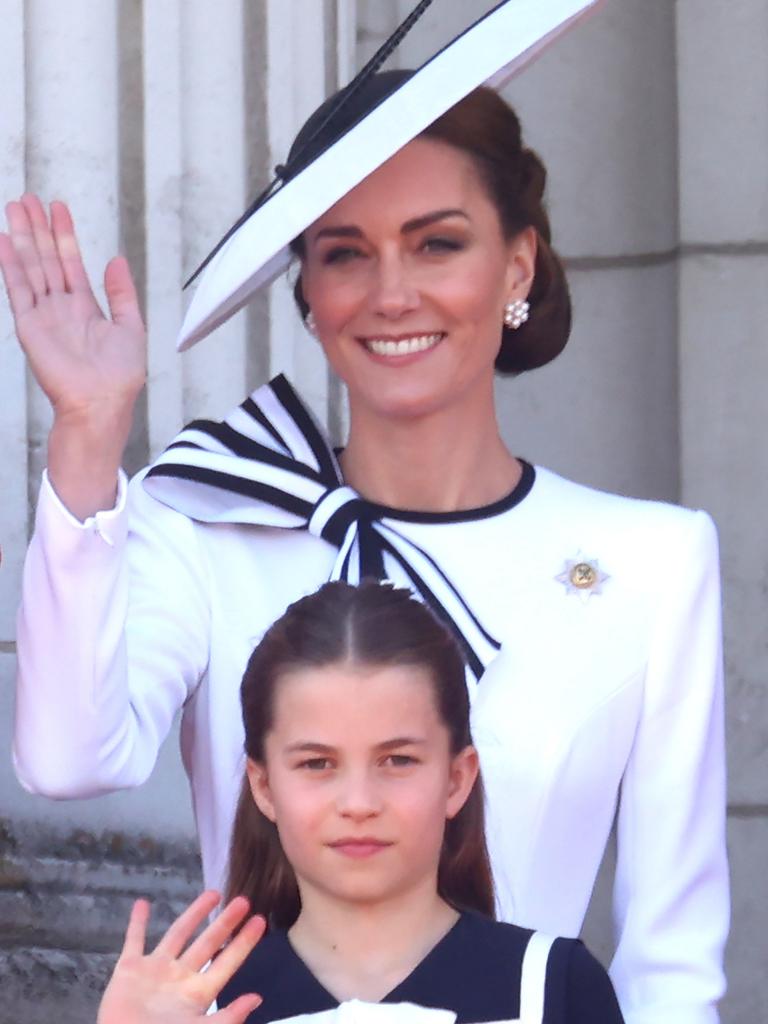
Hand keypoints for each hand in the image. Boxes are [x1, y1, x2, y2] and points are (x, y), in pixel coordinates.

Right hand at [0, 194, 146, 425]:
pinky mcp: (29, 325)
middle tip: (28, 198)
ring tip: (15, 206)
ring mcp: (44, 315)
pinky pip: (17, 288)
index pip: (71, 262)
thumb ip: (122, 294)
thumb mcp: (131, 328)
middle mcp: (61, 308)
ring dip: (22, 236)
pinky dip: (10, 264)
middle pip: (46, 258)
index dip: (64, 234)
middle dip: (37, 228)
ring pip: (31, 266)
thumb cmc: (119, 377)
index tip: (58, 208)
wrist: (101, 402)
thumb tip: (117, 261)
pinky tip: (3, 240)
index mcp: (85, 309)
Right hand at [97, 890, 265, 1023]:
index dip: (244, 942)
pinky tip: (142, 904)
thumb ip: (228, 1017)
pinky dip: (137, 923)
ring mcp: (155, 971)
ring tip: (213, 894)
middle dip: (225, 922)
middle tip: (244, 900)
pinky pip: (134, 941)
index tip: (260, 920)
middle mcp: (179, 978)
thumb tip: (257, 998)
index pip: (227, 961)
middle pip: (208, 943)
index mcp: (198, 993)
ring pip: (178, 934)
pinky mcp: (128, 970)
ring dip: (195, 914)